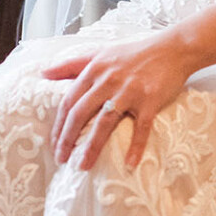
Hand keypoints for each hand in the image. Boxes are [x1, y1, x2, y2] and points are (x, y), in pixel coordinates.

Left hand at [44, 29, 196, 169]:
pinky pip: (141, 128)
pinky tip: (129, 164)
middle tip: (61, 159)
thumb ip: (71, 64)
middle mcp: (108, 81)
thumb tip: (43, 73)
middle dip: (67, 139)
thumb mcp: (100, 53)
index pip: (69, 101)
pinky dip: (135, 147)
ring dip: (92, 147)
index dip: (59, 124)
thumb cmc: (135, 53)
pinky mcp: (150, 101)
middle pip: (81, 113)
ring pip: (105, 123)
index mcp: (95, 70)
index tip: (53, 143)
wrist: (173, 49)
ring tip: (84, 166)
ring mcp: (130, 92)